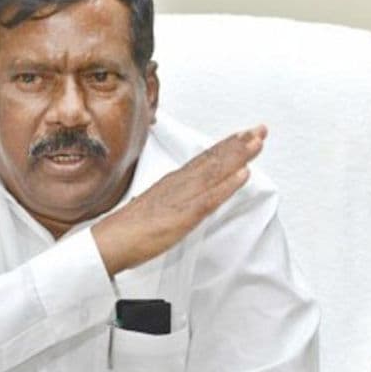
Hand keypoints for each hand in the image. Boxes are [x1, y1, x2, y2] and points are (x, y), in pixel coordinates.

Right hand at [92, 125, 266, 274]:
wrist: (110, 242)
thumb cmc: (131, 228)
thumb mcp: (158, 207)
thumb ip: (174, 198)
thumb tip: (188, 194)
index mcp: (174, 182)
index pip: (205, 159)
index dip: (226, 146)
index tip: (244, 135)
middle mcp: (180, 184)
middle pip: (213, 160)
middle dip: (238, 144)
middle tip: (260, 129)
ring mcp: (182, 198)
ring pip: (215, 172)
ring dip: (238, 156)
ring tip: (256, 143)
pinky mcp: (183, 215)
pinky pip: (210, 198)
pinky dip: (227, 185)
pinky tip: (243, 175)